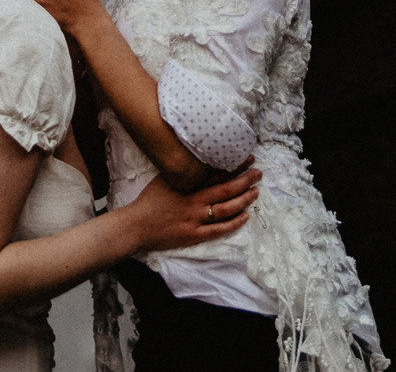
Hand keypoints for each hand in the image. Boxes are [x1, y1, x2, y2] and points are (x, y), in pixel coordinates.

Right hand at [122, 168, 260, 253]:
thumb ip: (183, 172)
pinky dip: (234, 223)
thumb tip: (199, 160)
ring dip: (244, 200)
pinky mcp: (194, 235)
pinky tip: (245, 217)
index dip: (234, 166)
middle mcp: (194, 201)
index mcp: (187, 185)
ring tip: (256, 192)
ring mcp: (195, 219)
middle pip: (226, 189)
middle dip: (245, 180)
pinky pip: (218, 230)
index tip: (248, 159)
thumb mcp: (165, 178)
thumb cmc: (149, 200)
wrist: (136, 225)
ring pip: (226, 209)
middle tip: (258, 173)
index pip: (216, 173)